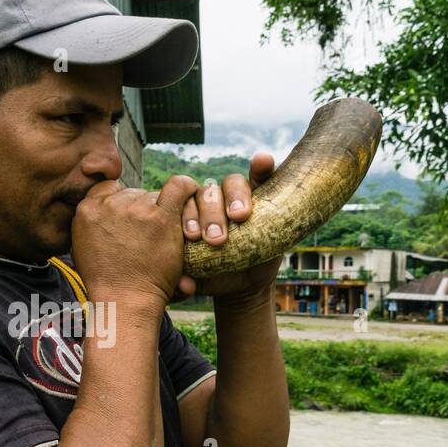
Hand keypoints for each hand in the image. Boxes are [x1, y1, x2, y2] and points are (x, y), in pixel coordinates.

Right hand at [70, 176, 200, 306]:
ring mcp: (135, 209)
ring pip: (154, 195)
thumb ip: (92, 223)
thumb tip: (107, 205)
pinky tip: (191, 194)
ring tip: (163, 237)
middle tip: (149, 236)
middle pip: (134, 193)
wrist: (124, 302)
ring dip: (161, 212)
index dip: (122, 202)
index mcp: (86, 210)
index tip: (130, 219)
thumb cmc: (107, 282)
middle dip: (143, 211)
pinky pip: (179, 187)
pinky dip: (187, 188)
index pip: (109, 189)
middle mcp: (109, 205)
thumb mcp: (83, 247)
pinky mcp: (160, 217)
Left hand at [174, 152, 278, 303]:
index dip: (187, 217)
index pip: (183, 204)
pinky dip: (262, 165)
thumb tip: (186, 285)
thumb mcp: (198, 277)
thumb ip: (186, 279)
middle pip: (207, 193)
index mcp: (189, 214)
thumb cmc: (213, 276)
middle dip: (211, 214)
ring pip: (232, 184)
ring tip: (240, 216)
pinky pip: (262, 175)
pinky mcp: (263, 194)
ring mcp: (237, 197)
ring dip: (235, 197)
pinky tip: (262, 161)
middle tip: (216, 238)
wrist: (241, 282)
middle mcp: (211, 201)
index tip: (193, 237)